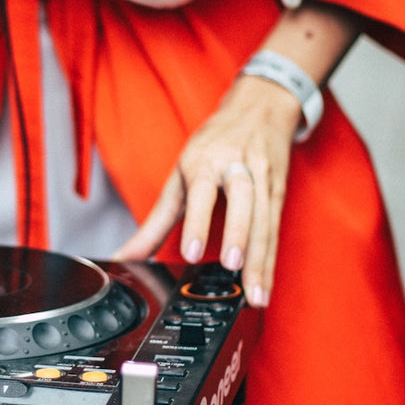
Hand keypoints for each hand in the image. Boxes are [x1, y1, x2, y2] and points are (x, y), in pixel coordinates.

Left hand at [114, 74, 302, 306]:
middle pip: (243, 202)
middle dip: (239, 236)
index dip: (198, 222)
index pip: (202, 192)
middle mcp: (237, 167)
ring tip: (255, 295)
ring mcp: (263, 178)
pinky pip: (275, 230)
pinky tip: (265, 285)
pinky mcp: (279, 192)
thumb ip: (154, 222)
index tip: (191, 252)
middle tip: (232, 268)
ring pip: (265, 220)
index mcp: (205, 162)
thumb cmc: (212, 146)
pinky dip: (270, 260)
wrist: (258, 109)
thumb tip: (125, 256)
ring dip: (261, 260)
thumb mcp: (179, 177)